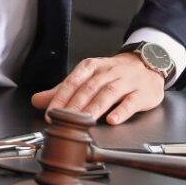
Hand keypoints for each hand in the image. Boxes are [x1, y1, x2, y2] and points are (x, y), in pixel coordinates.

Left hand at [31, 52, 165, 124]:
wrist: (147, 63)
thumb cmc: (114, 73)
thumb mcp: (88, 77)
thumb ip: (64, 90)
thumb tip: (37, 100)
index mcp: (91, 67)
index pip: (73, 81)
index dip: (61, 97)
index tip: (51, 111)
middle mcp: (108, 72)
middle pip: (89, 88)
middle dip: (75, 104)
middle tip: (65, 119)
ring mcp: (126, 82)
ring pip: (108, 93)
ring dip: (95, 107)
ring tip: (85, 120)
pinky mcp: (142, 93)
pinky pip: (131, 102)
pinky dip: (122, 111)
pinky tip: (113, 120)